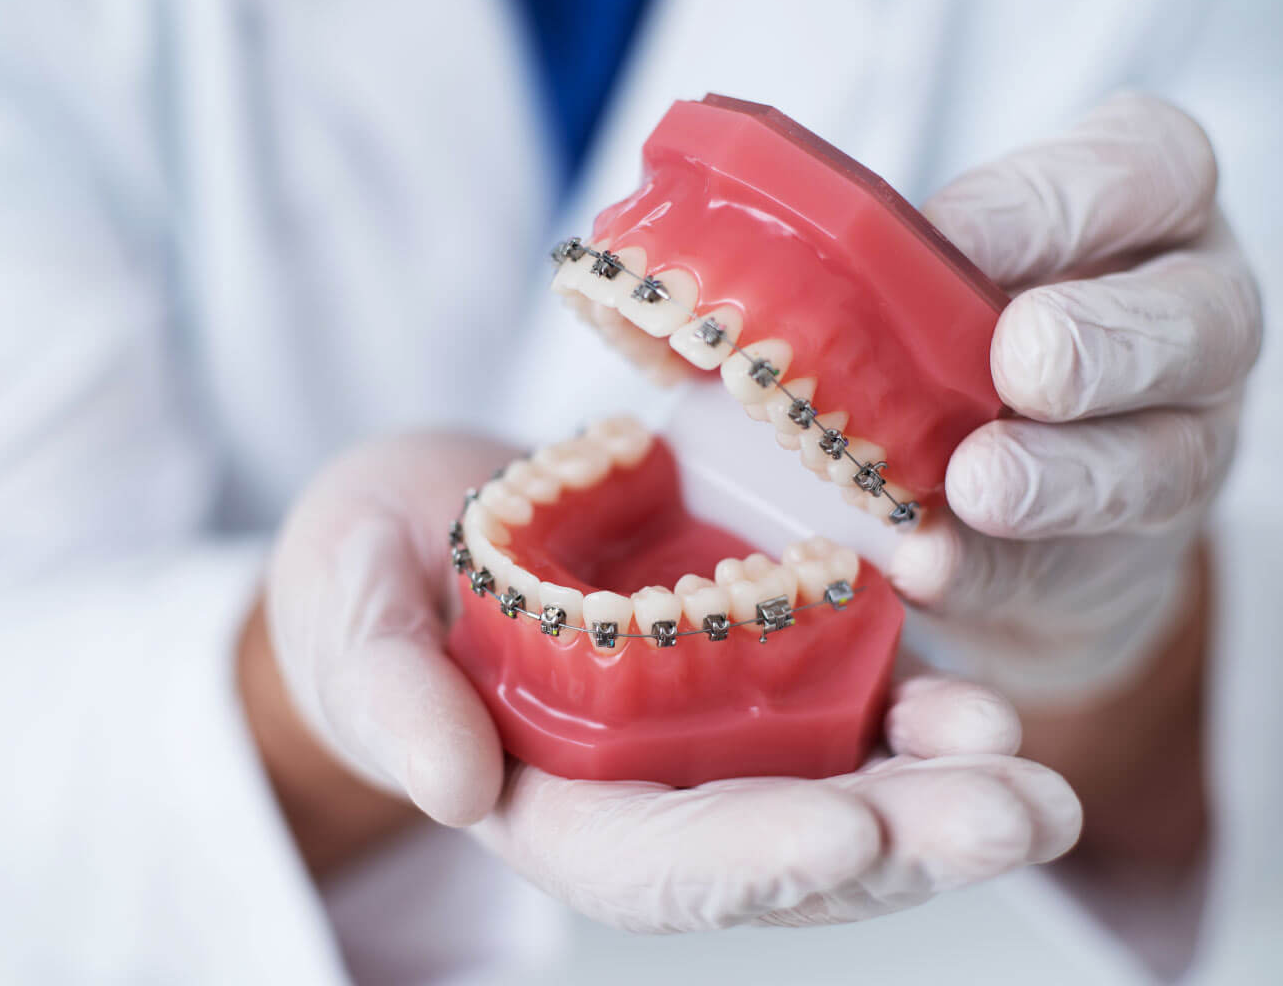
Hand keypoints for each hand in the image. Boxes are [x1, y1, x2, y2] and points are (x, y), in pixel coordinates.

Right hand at [267, 433, 1079, 930]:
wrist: (419, 519)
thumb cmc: (362, 572)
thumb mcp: (347, 610)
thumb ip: (385, 690)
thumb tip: (451, 789)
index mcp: (539, 800)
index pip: (647, 861)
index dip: (745, 853)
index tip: (850, 829)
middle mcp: (638, 789)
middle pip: (774, 847)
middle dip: (897, 845)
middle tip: (1020, 817)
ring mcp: (699, 730)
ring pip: (830, 788)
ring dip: (938, 795)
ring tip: (1034, 779)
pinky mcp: (742, 659)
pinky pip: (839, 702)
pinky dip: (913, 715)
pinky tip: (985, 707)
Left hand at [901, 93, 1261, 700]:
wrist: (997, 496)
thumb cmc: (946, 338)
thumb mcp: (920, 279)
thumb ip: (874, 272)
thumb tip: (719, 287)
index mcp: (1137, 211)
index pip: (1145, 168)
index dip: (1056, 202)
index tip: (951, 238)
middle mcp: (1183, 318)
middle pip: (1199, 315)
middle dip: (1104, 341)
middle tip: (1018, 363)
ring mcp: (1175, 442)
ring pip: (1170, 455)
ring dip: (1064, 475)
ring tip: (975, 486)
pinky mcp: (1126, 556)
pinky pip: (1081, 566)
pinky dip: (999, 569)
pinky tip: (931, 567)